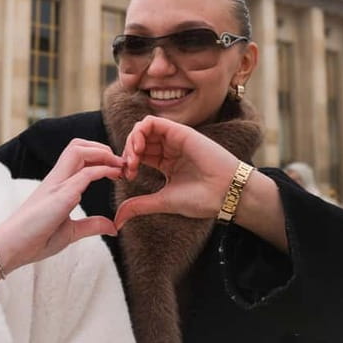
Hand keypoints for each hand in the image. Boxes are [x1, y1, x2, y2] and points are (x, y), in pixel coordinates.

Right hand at [0, 139, 123, 277]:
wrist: (11, 248)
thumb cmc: (35, 240)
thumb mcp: (70, 232)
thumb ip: (90, 226)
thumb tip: (112, 226)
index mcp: (57, 185)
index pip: (78, 156)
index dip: (99, 156)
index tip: (117, 170)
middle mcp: (56, 179)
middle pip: (77, 145)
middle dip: (102, 147)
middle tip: (120, 162)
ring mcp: (57, 185)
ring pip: (78, 150)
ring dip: (102, 152)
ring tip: (118, 165)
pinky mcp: (60, 196)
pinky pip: (84, 174)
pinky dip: (102, 169)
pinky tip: (114, 175)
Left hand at [114, 115, 239, 229]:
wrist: (226, 193)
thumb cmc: (201, 199)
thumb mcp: (162, 201)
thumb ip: (139, 205)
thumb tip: (117, 220)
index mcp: (165, 163)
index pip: (138, 155)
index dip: (127, 163)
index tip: (126, 177)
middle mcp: (169, 149)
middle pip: (138, 140)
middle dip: (127, 152)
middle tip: (129, 168)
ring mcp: (174, 139)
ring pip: (142, 129)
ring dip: (131, 141)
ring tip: (134, 158)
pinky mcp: (179, 131)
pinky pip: (152, 121)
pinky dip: (139, 131)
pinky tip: (140, 148)